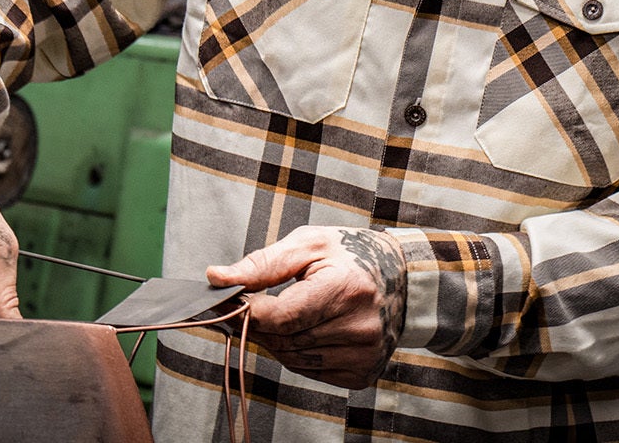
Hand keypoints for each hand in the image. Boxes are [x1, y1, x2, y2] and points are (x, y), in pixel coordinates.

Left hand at [206, 226, 405, 388]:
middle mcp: (360, 326)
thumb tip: (216, 278)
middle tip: (251, 306)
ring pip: (293, 360)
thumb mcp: (307, 245)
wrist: (401, 278)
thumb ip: (261, 265)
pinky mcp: (363, 372)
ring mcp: (364, 354)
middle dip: (260, 325)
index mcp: (347, 288)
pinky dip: (297, 354)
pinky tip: (305, 331)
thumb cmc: (351, 255)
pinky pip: (310, 371)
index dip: (250, 312)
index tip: (235, 302)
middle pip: (284, 341)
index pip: (282, 317)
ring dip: (277, 341)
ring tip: (283, 315)